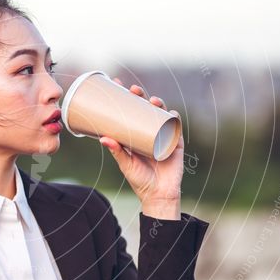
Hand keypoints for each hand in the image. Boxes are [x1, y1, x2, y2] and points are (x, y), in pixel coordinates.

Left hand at [99, 78, 183, 217]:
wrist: (158, 195)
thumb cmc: (140, 180)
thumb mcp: (126, 164)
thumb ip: (117, 151)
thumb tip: (103, 138)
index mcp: (135, 134)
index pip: (129, 111)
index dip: (125, 97)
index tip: (116, 84)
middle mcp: (149, 131)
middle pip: (145, 108)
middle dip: (140, 96)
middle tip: (133, 90)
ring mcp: (163, 135)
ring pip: (160, 114)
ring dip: (157, 103)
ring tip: (151, 101)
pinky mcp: (175, 143)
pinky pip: (176, 126)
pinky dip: (173, 118)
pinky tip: (169, 113)